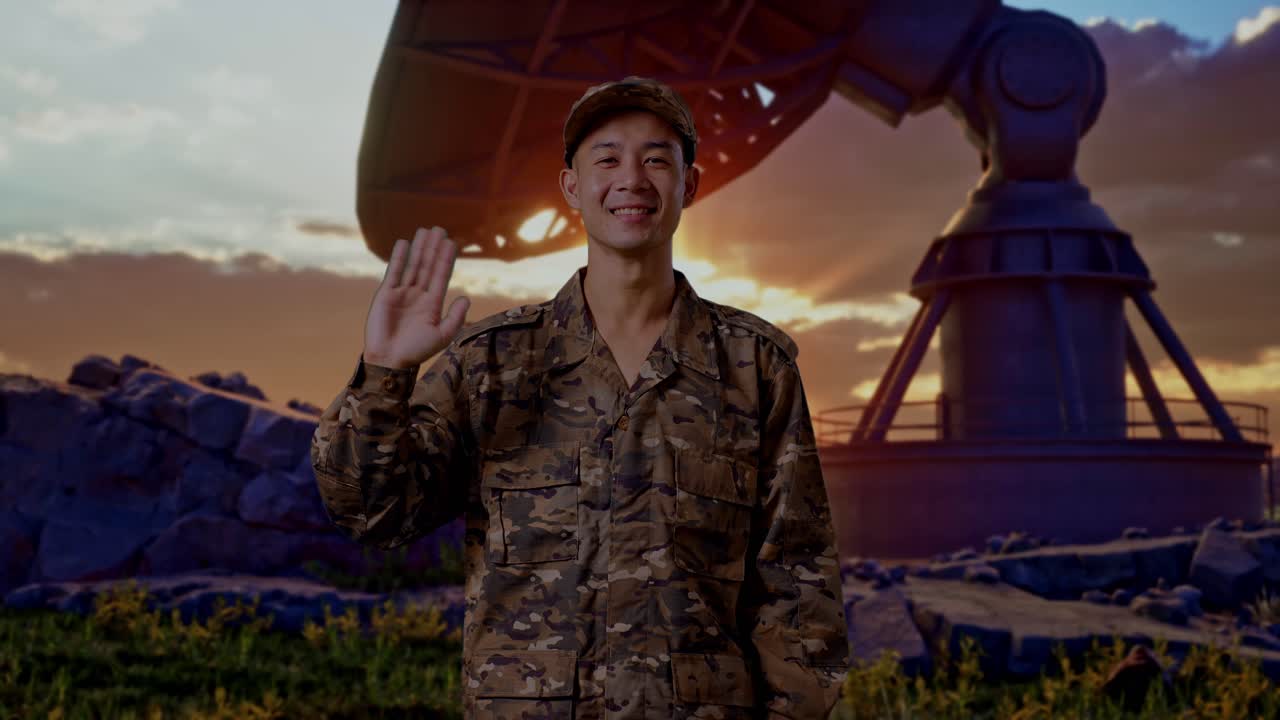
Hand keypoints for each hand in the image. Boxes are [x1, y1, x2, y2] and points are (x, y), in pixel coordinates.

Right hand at [363, 226, 469, 368]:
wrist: (390, 359)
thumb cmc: (417, 351)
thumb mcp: (443, 335)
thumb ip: (455, 317)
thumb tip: (466, 297)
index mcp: (433, 303)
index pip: (441, 275)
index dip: (446, 259)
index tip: (451, 242)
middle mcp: (419, 295)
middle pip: (428, 266)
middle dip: (434, 248)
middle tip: (440, 229)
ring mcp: (402, 293)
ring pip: (413, 265)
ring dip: (419, 248)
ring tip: (425, 231)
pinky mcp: (386, 294)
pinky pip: (394, 271)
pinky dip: (398, 257)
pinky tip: (404, 243)